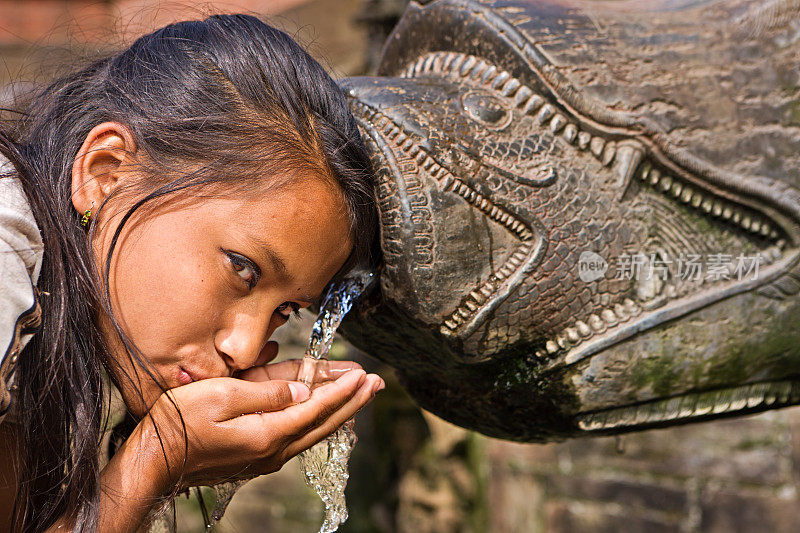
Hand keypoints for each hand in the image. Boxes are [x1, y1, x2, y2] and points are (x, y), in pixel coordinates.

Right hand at [133, 360, 384, 492]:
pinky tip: (323, 413)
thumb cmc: (178, 424)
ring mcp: (264, 455)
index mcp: (267, 433)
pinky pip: (296, 435)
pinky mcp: (254, 455)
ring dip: (338, 410)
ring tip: (359, 395)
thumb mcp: (221, 396)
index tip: (364, 376)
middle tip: (377, 384)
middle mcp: (272, 449)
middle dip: (352, 402)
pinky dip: (316, 420)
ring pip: (313, 430)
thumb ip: (266, 393)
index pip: (316, 408)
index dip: (341, 390)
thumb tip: (303, 392)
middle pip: (323, 423)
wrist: (152, 463)